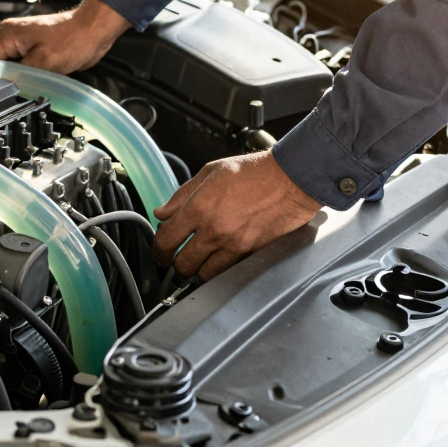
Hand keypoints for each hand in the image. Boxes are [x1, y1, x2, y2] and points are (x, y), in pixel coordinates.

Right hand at [0, 0, 131, 73]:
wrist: (94, 30)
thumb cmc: (74, 38)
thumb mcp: (43, 61)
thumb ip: (20, 74)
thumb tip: (7, 86)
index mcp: (7, 34)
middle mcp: (11, 36)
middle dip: (3, 79)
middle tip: (14, 91)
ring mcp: (22, 42)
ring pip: (9, 67)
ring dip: (16, 78)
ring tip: (28, 84)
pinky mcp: (34, 50)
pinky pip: (22, 67)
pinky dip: (26, 75)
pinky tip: (34, 81)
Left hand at [152, 151, 321, 280]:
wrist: (290, 179)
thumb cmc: (253, 172)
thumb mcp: (210, 172)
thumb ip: (182, 195)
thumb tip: (162, 213)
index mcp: (199, 207)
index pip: (166, 240)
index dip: (158, 249)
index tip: (160, 250)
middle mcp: (214, 230)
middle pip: (182, 264)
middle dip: (175, 263)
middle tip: (176, 258)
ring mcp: (234, 245)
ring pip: (203, 274)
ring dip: (197, 270)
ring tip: (198, 260)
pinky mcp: (250, 253)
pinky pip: (226, 272)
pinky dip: (218, 269)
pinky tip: (217, 259)